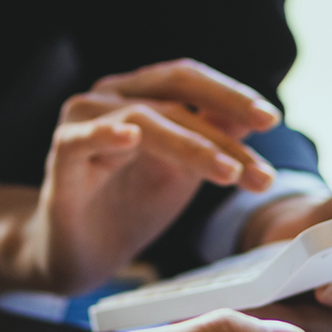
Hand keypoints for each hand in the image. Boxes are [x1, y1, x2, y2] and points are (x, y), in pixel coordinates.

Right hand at [0, 59, 282, 294]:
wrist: (80, 251)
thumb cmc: (130, 204)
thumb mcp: (184, 170)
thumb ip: (214, 140)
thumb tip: (256, 117)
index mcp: (142, 94)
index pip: (191, 80)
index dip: (231, 95)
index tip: (272, 119)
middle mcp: (110, 97)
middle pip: (173, 91)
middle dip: (224, 116)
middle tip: (262, 145)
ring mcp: (81, 122)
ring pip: (143, 118)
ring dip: (191, 144)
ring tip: (228, 172)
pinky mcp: (60, 156)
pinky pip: (80, 138)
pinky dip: (105, 134)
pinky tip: (130, 138)